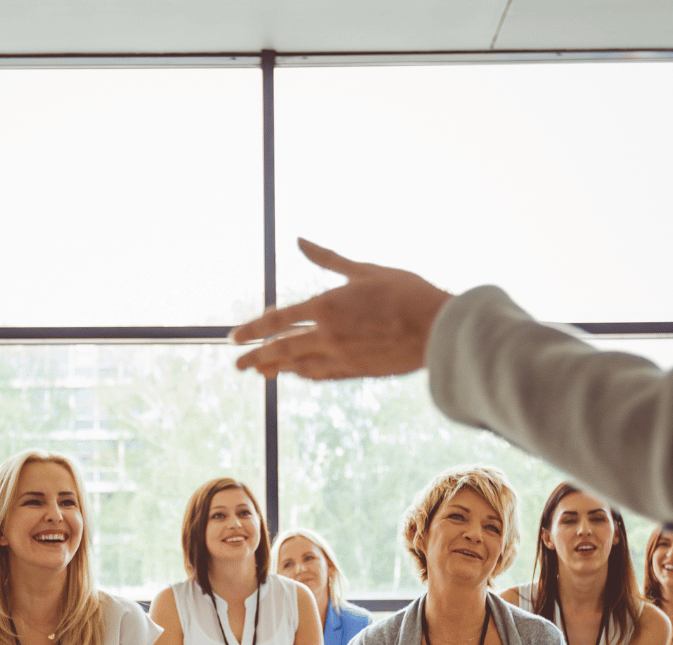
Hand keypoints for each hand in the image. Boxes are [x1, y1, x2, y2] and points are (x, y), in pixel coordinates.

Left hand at [231, 239, 451, 380]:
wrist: (438, 330)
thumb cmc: (407, 293)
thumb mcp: (366, 270)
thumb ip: (329, 260)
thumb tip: (300, 240)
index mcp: (327, 307)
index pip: (277, 321)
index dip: (252, 329)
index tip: (235, 336)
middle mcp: (328, 337)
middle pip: (281, 350)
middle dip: (256, 357)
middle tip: (237, 364)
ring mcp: (341, 358)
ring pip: (298, 366)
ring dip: (277, 368)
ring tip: (260, 371)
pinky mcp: (356, 372)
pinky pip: (321, 375)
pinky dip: (304, 374)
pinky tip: (297, 373)